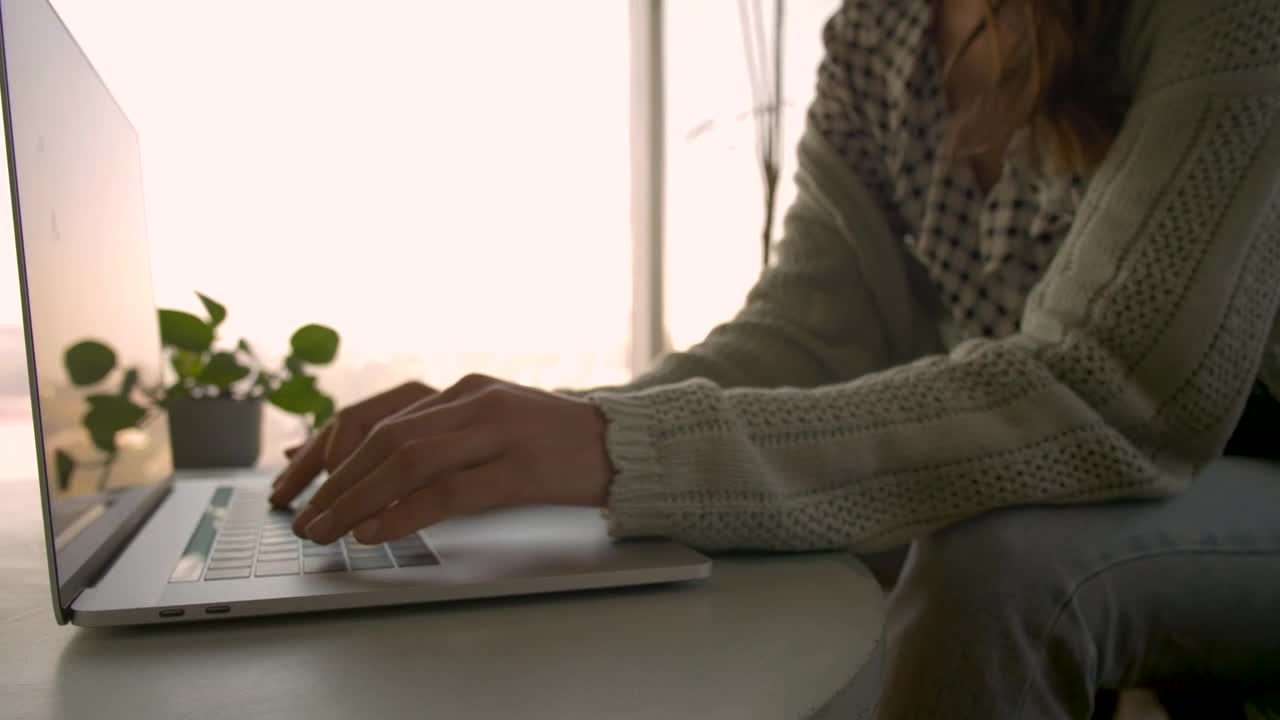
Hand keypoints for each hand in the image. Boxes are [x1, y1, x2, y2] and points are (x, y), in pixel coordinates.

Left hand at [289, 373, 612, 544]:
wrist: (627, 444)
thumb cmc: (558, 445)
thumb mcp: (495, 427)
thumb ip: (446, 438)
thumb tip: (384, 474)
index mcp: (464, 390)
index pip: (381, 421)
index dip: (333, 456)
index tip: (303, 486)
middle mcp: (475, 402)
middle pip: (386, 440)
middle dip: (336, 483)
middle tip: (305, 519)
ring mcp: (499, 432)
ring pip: (409, 463)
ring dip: (359, 500)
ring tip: (328, 531)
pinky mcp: (521, 468)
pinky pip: (451, 490)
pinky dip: (407, 512)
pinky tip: (378, 532)